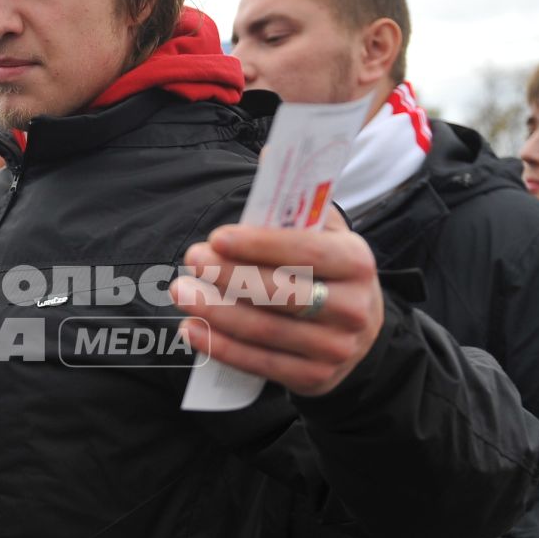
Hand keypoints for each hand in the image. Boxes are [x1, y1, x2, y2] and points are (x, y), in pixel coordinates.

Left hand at [171, 216, 384, 396]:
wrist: (357, 334)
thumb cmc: (326, 273)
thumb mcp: (324, 235)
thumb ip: (297, 205)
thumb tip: (264, 159)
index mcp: (357, 262)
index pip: (307, 252)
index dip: (260, 245)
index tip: (217, 238)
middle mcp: (354, 308)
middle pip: (281, 292)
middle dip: (229, 275)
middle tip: (192, 260)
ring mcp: (336, 348)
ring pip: (264, 330)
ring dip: (215, 311)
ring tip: (181, 291)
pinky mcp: (315, 378)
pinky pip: (260, 364)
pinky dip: (220, 346)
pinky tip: (191, 329)